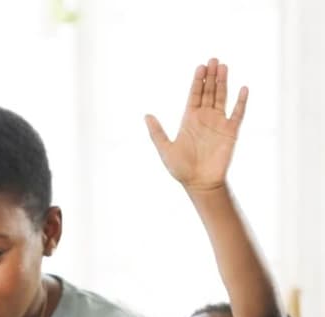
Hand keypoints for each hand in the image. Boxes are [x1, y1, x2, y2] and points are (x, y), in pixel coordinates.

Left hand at [145, 58, 247, 191]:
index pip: (195, 95)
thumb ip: (157, 132)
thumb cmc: (181, 169)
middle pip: (209, 92)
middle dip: (211, 76)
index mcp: (190, 120)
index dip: (197, 81)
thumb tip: (146, 115)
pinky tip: (243, 88)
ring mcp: (219, 123)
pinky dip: (241, 101)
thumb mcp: (165, 149)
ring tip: (223, 66)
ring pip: (222, 97)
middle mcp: (205, 118)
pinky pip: (238, 113)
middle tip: (213, 60)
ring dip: (223, 82)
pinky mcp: (231, 132)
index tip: (200, 67)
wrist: (199, 183)